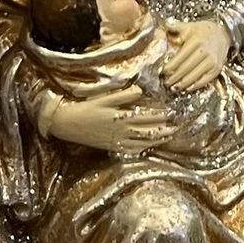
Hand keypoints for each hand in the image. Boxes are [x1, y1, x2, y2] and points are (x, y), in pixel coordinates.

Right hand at [38, 84, 177, 154]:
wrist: (68, 124)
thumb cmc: (86, 108)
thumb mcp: (104, 99)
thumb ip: (123, 95)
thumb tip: (140, 91)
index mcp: (120, 118)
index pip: (145, 118)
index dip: (159, 117)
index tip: (171, 114)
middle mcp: (120, 132)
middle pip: (146, 133)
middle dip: (162, 131)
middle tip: (175, 129)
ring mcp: (116, 142)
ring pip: (140, 143)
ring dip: (155, 141)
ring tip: (166, 138)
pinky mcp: (111, 147)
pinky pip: (129, 151)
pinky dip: (140, 150)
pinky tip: (147, 148)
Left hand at [162, 18, 231, 92]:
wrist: (224, 33)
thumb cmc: (204, 30)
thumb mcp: (190, 26)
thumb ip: (176, 27)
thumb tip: (163, 26)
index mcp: (196, 41)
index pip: (180, 58)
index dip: (170, 67)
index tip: (163, 72)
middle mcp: (205, 52)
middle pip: (186, 68)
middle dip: (174, 77)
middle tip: (165, 82)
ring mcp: (212, 61)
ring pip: (194, 76)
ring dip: (182, 84)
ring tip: (173, 88)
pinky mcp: (217, 69)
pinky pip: (204, 80)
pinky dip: (194, 86)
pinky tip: (187, 88)